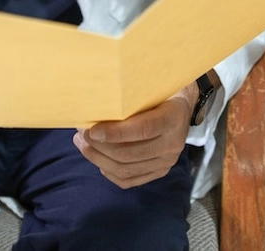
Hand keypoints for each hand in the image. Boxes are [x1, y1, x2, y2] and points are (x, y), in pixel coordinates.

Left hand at [73, 83, 196, 188]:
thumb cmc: (162, 92)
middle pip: (129, 153)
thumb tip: (96, 100)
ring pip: (126, 169)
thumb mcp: (152, 85)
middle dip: (99, 146)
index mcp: (173, 117)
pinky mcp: (159, 172)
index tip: (92, 129)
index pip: (143, 130)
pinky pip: (129, 180)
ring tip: (83, 144)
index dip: (115, 133)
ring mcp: (167, 162)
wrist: (183, 108)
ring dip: (98, 158)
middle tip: (81, 133)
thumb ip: (131, 95)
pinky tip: (98, 159)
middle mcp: (173, 143)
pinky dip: (109, 172)